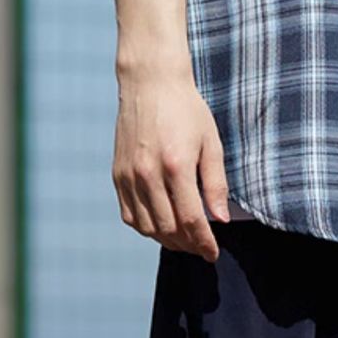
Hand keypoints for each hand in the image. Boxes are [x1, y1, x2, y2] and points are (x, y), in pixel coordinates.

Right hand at [112, 69, 229, 260]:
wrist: (150, 83)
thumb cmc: (186, 110)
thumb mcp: (211, 143)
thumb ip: (216, 184)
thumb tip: (220, 219)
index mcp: (176, 166)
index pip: (191, 220)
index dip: (204, 243)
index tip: (213, 254)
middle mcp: (148, 174)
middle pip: (168, 229)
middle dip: (188, 245)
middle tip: (202, 248)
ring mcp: (129, 176)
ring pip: (146, 227)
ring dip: (167, 241)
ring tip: (184, 240)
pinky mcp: (117, 175)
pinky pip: (129, 215)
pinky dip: (146, 228)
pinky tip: (162, 226)